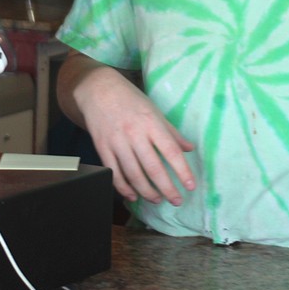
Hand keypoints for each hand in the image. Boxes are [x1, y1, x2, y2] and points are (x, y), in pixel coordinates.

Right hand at [70, 63, 195, 205]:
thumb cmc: (130, 99)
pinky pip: (114, 173)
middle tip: (176, 200)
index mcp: (151, 123)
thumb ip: (171, 132)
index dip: (182, 171)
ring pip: (133, 174)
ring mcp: (116, 142)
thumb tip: (190, 148)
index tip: (190, 186)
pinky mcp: (102, 148)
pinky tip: (133, 195)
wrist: (98, 89)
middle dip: (167, 188)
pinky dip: (124, 188)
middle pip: (153, 168)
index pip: (171, 151)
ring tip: (157, 199)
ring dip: (147, 191)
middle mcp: (134, 133)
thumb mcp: (154, 110)